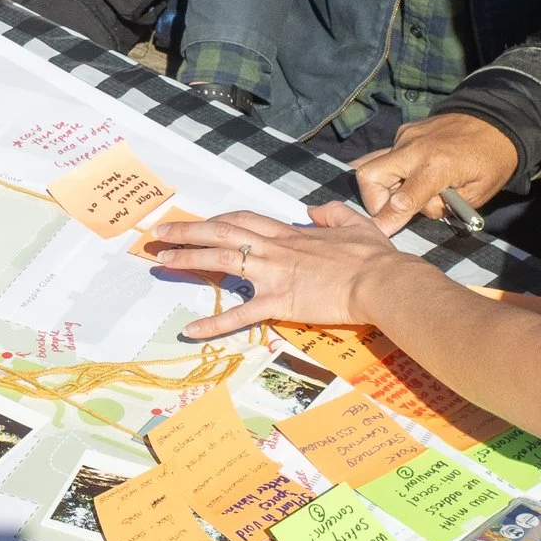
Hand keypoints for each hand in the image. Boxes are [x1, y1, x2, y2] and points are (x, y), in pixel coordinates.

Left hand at [152, 202, 410, 338]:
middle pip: (221, 233)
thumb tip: (314, 210)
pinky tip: (190, 330)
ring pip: (221, 262)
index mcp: (290, 234)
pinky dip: (213, 323)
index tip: (200, 222)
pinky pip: (240, 315)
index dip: (218, 221)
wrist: (381, 281)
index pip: (244, 221)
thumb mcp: (354, 224)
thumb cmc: (372, 256)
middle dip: (188, 231)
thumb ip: (332, 214)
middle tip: (160, 232)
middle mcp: (275, 250)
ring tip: (161, 260)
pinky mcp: (279, 303)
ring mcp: (274, 275)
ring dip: (188, 259)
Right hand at [348, 113, 519, 235]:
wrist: (496, 121)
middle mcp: (413, 149)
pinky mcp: (405, 130)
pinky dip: (395, 170)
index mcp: (437, 167)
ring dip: (384, 185)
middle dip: (373, 200)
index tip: (380, 233)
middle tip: (391, 210)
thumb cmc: (492, 161)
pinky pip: (388, 155)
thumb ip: (440, 206)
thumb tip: (413, 212)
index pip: (402, 201)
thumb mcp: (476, 194)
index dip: (387, 220)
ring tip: (408, 190)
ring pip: (374, 165)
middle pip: (369, 176)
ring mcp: (405, 136)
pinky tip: (414, 173)